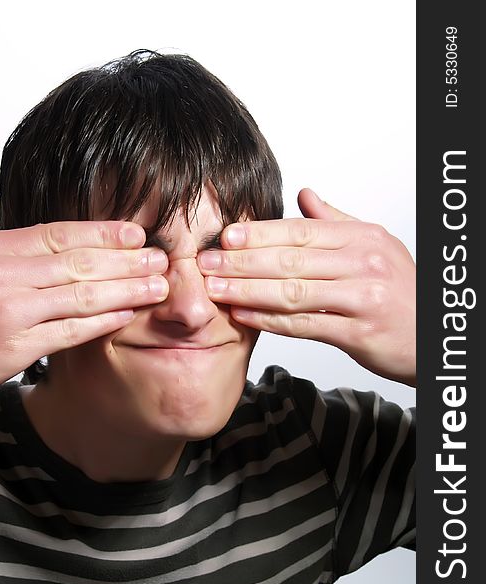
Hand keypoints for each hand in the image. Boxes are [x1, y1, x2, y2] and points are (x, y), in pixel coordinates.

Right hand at [0, 221, 167, 397]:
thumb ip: (18, 259)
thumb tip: (69, 253)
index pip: (60, 234)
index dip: (103, 233)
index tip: (136, 234)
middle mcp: (2, 276)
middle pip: (79, 263)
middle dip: (126, 260)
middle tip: (161, 259)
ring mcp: (10, 312)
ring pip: (82, 295)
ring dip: (126, 290)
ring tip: (157, 286)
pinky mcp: (14, 348)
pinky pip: (70, 331)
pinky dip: (103, 322)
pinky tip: (127, 315)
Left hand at [198, 189, 415, 386]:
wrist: (430, 334)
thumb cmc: (399, 290)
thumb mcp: (375, 245)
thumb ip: (336, 220)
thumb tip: (304, 195)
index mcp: (362, 238)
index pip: (300, 231)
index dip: (259, 233)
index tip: (225, 236)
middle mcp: (363, 264)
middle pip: (290, 259)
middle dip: (242, 261)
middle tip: (206, 263)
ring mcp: (362, 299)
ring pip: (293, 292)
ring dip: (248, 291)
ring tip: (215, 289)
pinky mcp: (359, 333)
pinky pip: (305, 325)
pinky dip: (270, 322)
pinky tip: (243, 317)